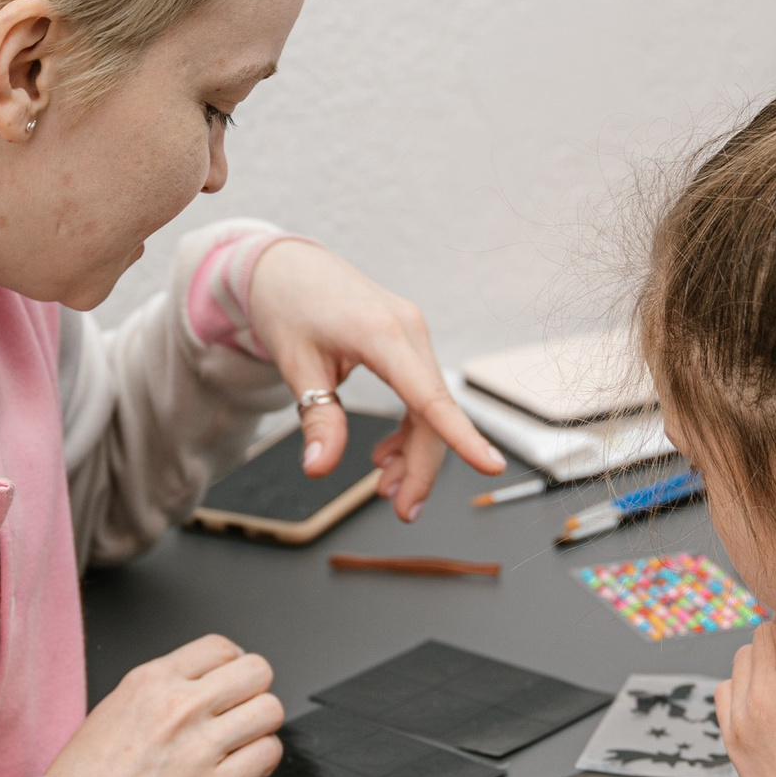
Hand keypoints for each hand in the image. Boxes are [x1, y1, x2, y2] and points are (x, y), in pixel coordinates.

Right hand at [47, 635, 283, 776]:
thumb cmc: (85, 775)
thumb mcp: (117, 704)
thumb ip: (163, 688)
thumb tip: (204, 685)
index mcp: (153, 680)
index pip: (221, 648)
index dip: (231, 666)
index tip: (228, 683)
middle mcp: (180, 707)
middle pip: (257, 672)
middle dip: (253, 691)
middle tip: (241, 711)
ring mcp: (200, 747)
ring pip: (270, 711)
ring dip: (261, 726)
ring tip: (244, 741)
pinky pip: (267, 754)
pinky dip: (263, 760)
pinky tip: (246, 767)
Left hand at [247, 239, 506, 522]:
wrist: (286, 265)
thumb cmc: (288, 305)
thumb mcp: (296, 366)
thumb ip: (316, 418)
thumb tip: (320, 468)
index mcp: (381, 333)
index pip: (429, 396)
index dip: (461, 436)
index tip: (489, 465)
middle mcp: (408, 330)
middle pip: (432, 414)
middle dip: (421, 467)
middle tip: (402, 511)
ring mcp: (412, 335)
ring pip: (429, 408)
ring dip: (415, 453)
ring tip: (386, 489)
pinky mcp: (406, 342)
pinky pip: (420, 394)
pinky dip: (408, 430)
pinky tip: (386, 456)